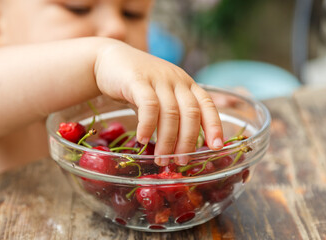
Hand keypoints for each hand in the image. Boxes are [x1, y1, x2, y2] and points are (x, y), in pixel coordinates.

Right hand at [94, 41, 222, 165]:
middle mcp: (176, 80)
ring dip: (167, 140)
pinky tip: (143, 140)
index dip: (214, 126)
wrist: (109, 59)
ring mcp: (158, 78)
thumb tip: (180, 148)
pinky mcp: (137, 80)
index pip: (207, 105)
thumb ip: (171, 115)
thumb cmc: (137, 85)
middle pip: (190, 113)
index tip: (216, 147)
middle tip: (180, 162)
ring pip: (170, 113)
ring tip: (161, 159)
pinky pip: (148, 105)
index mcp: (186, 84)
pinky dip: (147, 125)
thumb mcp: (160, 96)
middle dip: (187, 141)